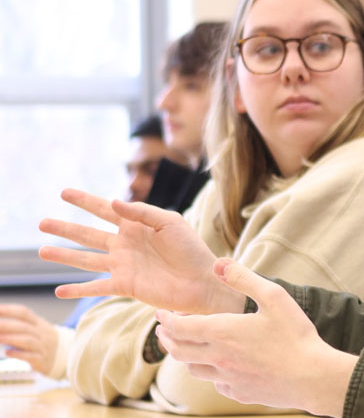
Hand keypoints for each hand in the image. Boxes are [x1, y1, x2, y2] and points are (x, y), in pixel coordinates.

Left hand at [0, 304, 59, 374]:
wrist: (64, 355)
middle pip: (23, 326)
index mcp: (38, 322)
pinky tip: (7, 353)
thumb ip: (18, 326)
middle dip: (6, 325)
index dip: (9, 310)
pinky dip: (18, 354)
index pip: (24, 313)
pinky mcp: (41, 360)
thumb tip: (0, 324)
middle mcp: (42, 332)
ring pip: (27, 340)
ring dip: (10, 339)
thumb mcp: (35, 329)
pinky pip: (30, 356)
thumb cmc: (41, 341)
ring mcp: (43, 346)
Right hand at [38, 189, 241, 314]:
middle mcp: (125, 244)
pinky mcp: (125, 286)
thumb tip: (113, 201)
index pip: (105, 209)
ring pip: (86, 259)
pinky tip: (59, 290)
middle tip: (41, 222)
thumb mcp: (170, 222)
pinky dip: (78, 290)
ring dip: (64, 256)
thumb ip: (142, 212)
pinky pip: (96, 288)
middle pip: (88, 234)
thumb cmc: (191, 248)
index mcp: (136, 225)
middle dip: (66, 228)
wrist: (202, 280)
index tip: (64, 193)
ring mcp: (123, 265)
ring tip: (42, 250)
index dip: (85, 201)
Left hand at [155, 259, 357, 416]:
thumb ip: (243, 278)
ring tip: (186, 347)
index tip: (159, 314)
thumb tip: (218, 264)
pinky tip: (218, 367)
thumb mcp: (274, 296)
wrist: (311, 376)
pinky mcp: (239, 393)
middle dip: (167, 339)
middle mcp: (219, 358)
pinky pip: (215, 383)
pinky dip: (209, 372)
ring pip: (194, 370)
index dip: (166, 320)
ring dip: (184, 357)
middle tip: (163, 330)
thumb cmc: (295, 334)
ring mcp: (228, 379)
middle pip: (179, 351)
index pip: (181, 328)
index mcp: (223, 333)